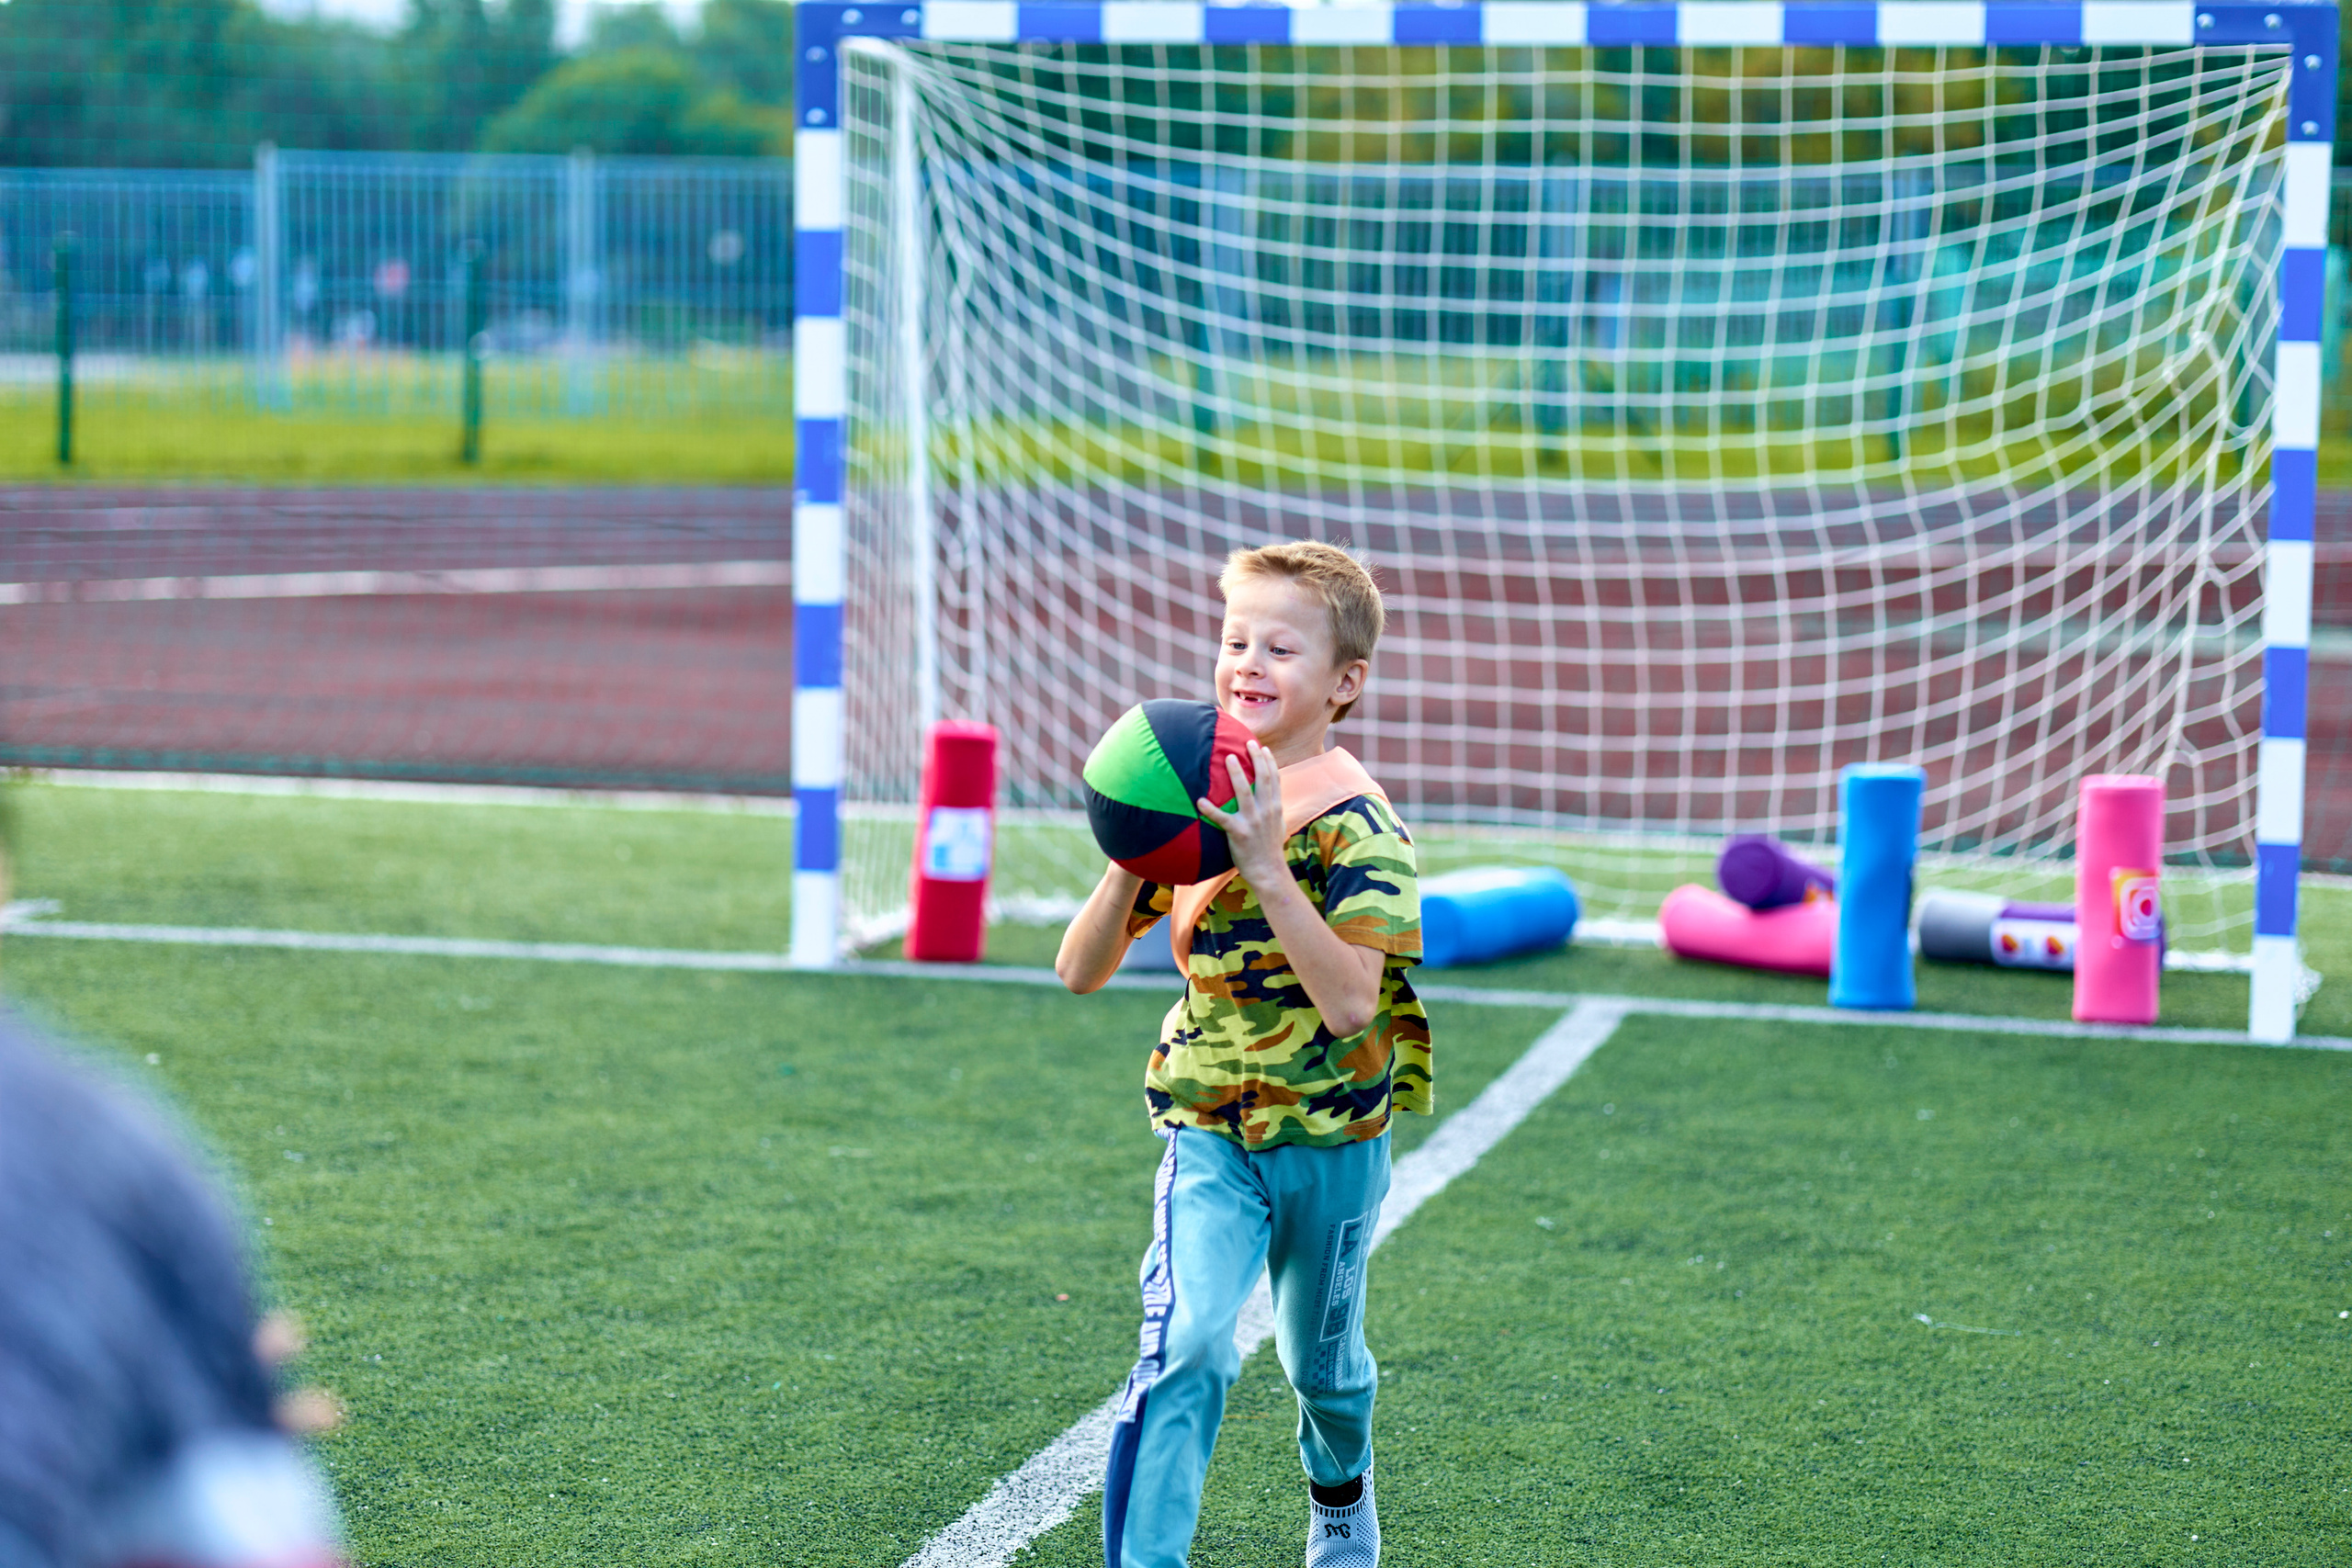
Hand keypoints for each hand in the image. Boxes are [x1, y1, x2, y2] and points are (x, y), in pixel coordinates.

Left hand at [1201, 740, 1285, 883]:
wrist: (1268, 871)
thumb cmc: (1269, 849)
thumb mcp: (1277, 825)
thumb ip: (1272, 809)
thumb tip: (1267, 797)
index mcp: (1275, 807)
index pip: (1274, 778)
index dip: (1268, 761)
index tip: (1262, 747)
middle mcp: (1266, 810)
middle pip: (1262, 778)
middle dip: (1255, 758)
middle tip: (1247, 743)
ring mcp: (1252, 821)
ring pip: (1244, 791)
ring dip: (1236, 773)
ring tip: (1228, 758)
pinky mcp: (1238, 832)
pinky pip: (1222, 818)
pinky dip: (1210, 809)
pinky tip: (1199, 801)